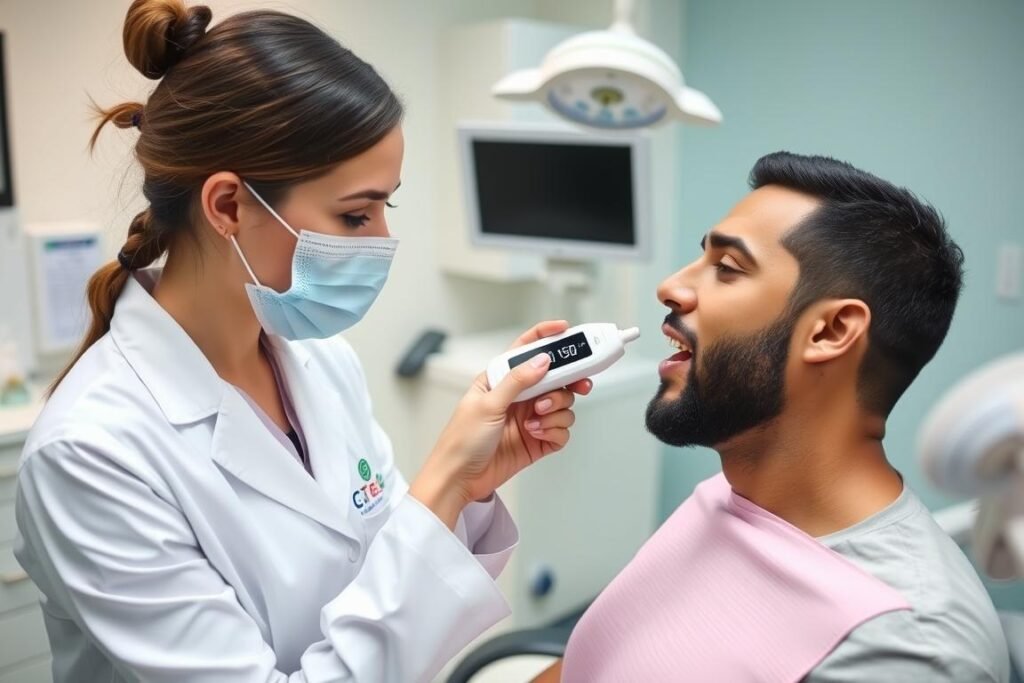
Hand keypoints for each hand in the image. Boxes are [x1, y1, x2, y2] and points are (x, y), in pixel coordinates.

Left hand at [411, 321, 591, 527]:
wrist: (459, 479)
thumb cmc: (461, 441)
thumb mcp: (487, 404)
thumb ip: (518, 381)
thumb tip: (542, 361)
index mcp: (501, 380)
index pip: (526, 350)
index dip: (547, 337)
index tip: (566, 330)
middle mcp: (519, 397)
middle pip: (555, 378)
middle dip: (568, 380)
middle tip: (579, 383)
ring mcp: (530, 418)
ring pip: (563, 404)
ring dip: (555, 411)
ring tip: (536, 419)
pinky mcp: (538, 440)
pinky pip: (562, 430)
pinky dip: (554, 431)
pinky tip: (537, 434)